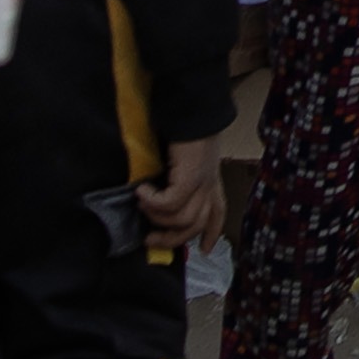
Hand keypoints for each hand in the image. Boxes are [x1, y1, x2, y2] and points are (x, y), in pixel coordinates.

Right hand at [141, 129, 230, 251]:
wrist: (188, 107)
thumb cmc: (179, 128)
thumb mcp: (181, 158)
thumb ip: (177, 176)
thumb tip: (158, 193)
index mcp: (211, 179)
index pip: (217, 212)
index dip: (212, 233)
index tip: (205, 250)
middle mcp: (210, 183)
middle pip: (196, 225)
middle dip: (172, 238)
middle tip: (150, 239)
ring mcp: (203, 181)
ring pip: (183, 219)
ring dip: (157, 217)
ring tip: (142, 203)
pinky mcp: (191, 176)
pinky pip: (170, 203)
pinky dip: (152, 201)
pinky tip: (141, 191)